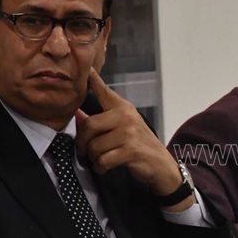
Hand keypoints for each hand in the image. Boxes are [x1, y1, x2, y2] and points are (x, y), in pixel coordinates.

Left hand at [76, 69, 192, 207]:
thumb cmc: (139, 145)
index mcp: (123, 108)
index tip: (87, 69)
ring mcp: (129, 132)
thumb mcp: (123, 128)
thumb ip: (100, 121)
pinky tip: (104, 168)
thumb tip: (76, 114)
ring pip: (94, 146)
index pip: (105, 92)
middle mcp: (126, 116)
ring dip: (93, 158)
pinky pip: (103, 160)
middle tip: (84, 151)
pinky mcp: (131, 150)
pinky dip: (100, 167)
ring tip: (100, 160)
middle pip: (89, 125)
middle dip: (82, 142)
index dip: (94, 81)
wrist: (161, 165)